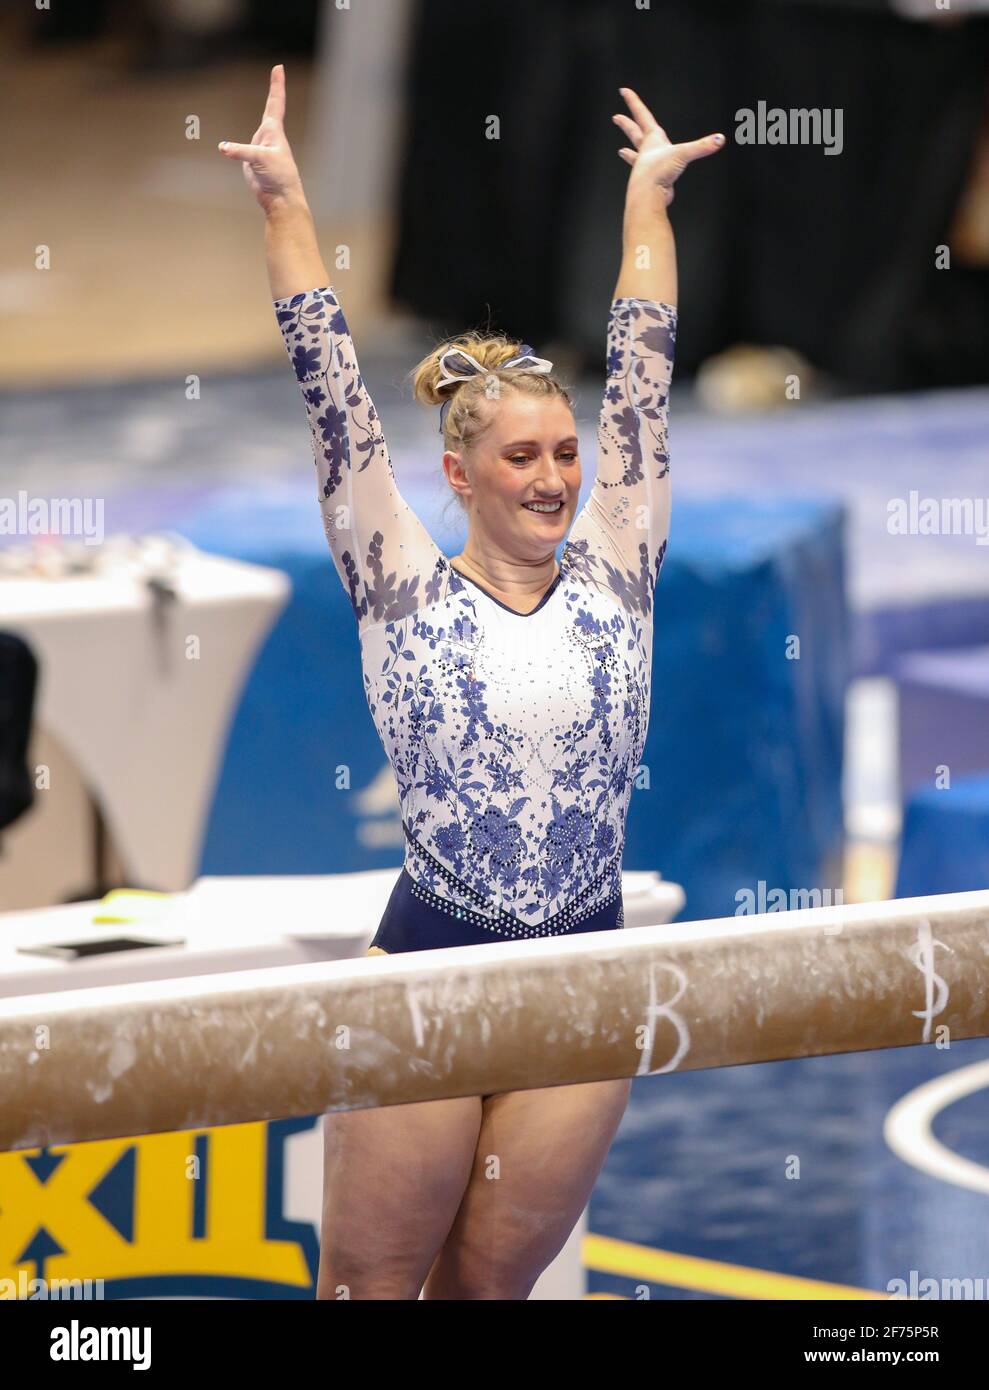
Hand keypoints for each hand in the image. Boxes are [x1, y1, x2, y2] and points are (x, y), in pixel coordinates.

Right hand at [218, 63, 305, 214]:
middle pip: (270, 109)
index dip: (276, 85)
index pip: (275, 103)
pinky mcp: (251, 161)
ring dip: (260, 119)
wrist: (279, 199)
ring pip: (255, 129)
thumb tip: (223, 147)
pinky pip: (239, 149)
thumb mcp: (260, 159)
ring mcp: (259, 148)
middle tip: (278, 71)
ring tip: (262, 125)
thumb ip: (241, 151)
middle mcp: (268, 137)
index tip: (279, 67)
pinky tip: (225, 149)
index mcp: (273, 132)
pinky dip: (232, 148)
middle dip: (274, 91)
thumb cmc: (278, 176)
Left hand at [612, 87, 723, 206]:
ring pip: (635, 154)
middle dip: (625, 124)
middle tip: (616, 117)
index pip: (642, 115)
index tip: (624, 91)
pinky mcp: (649, 180)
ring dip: (629, 152)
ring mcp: (645, 166)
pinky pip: (644, 173)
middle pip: (634, 132)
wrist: (648, 195)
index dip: (634, 102)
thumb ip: (702, 146)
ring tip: (621, 151)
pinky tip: (642, 172)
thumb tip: (719, 140)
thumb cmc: (658, 172)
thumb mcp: (683, 154)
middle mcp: (646, 151)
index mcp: (652, 139)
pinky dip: (642, 171)